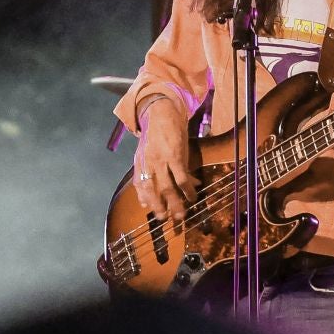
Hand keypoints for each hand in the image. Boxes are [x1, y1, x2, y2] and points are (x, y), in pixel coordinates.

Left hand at [133, 100, 196, 228]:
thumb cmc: (154, 135)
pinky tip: (193, 195)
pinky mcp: (175, 156)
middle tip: (167, 220)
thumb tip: (142, 201)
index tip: (156, 214)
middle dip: (160, 208)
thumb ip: (143, 176)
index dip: (147, 202)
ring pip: (167, 188)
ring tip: (182, 214)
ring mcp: (161, 161)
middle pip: (153, 191)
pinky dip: (187, 189)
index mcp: (140, 164)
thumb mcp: (144, 155)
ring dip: (175, 203)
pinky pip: (181, 178)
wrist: (161, 112)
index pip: (140, 187)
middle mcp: (148, 164)